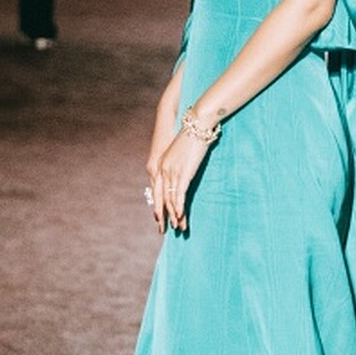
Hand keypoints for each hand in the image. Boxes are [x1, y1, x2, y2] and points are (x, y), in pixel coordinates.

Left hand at [145, 78, 180, 226]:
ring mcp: (172, 172)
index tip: (160, 219)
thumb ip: (179, 163)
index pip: (157, 190)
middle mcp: (162, 169)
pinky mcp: (183, 173)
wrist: (197, 124)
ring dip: (174, 215)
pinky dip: (179, 207)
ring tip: (178, 227)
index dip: (158, 206)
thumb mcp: (181, 152)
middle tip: (163, 230)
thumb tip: (183, 172)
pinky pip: (179, 194)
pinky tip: (181, 217)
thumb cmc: (192, 136)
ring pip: (170, 199)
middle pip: (160, 198)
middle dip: (161, 216)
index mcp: (160, 165)